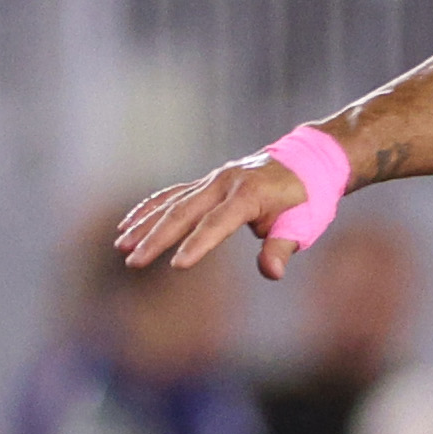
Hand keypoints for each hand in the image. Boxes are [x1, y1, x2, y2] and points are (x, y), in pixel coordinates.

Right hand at [116, 152, 312, 279]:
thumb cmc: (310, 197)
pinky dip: (151, 207)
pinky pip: (174, 194)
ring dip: (145, 223)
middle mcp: (226, 182)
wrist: (311, 160)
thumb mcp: (304, 224)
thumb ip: (282, 246)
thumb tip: (271, 273)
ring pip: (172, 202)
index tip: (177, 265)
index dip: (198, 244)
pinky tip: (129, 223)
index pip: (218, 223)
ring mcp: (214, 179)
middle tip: (133, 261)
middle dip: (156, 238)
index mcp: (250, 194)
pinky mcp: (208, 182)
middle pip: (184, 212)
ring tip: (121, 244)